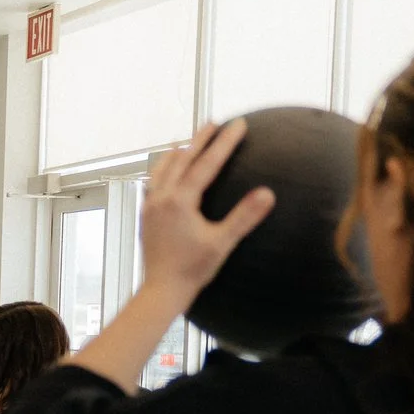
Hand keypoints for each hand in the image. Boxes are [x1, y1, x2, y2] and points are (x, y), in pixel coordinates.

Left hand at [137, 119, 274, 310]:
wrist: (160, 291)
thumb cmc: (192, 270)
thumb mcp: (222, 242)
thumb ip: (244, 216)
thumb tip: (268, 192)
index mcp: (179, 201)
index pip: (206, 163)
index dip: (224, 142)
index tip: (239, 124)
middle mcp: (161, 199)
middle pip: (181, 160)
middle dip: (200, 140)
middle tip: (214, 122)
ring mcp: (150, 207)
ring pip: (162, 170)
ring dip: (177, 154)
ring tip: (186, 142)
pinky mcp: (145, 217)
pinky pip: (153, 185)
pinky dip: (162, 172)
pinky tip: (166, 174)